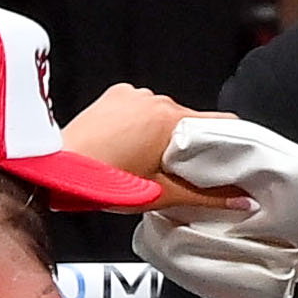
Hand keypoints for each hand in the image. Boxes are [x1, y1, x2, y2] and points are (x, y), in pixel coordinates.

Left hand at [62, 84, 244, 213]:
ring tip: (145, 161)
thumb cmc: (102, 181)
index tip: (233, 159)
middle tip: (178, 171)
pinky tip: (126, 145)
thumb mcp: (160, 194)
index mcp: (172, 120)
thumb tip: (242, 201)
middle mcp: (155, 99)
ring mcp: (132, 95)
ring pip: (162, 114)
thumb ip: (206, 197)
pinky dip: (137, 123)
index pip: (221, 124)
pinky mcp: (113, 96)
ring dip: (160, 133)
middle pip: (189, 121)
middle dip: (188, 144)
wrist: (54, 169)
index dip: (232, 143)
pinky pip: (137, 107)